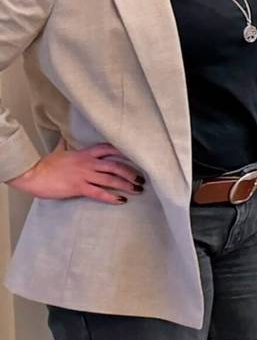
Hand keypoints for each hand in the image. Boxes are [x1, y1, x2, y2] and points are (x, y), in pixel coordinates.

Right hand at [8, 144, 142, 204]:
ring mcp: (84, 175)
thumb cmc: (44, 165)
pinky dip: (111, 197)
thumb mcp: (57, 152)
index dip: (123, 152)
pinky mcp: (78, 187)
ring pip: (110, 179)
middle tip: (141, 179)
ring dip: (126, 185)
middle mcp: (88, 163)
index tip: (136, 156)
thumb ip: (64, 145)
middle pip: (115, 166)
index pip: (108, 149)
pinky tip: (121, 200)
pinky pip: (99, 192)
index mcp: (84, 154)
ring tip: (137, 190)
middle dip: (130, 172)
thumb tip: (63, 138)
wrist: (32, 174)